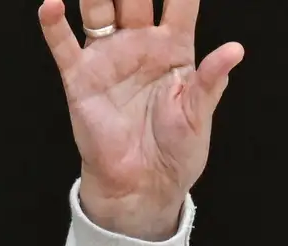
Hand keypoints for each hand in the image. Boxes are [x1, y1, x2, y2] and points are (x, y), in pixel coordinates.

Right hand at [39, 0, 243, 239]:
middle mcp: (140, 46)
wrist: (145, 186)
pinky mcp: (81, 78)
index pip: (180, 5)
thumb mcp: (199, 115)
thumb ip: (212, 79)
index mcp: (175, 50)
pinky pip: (64, 45)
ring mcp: (109, 58)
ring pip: (98, 10)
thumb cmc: (177, 152)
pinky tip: (51, 4)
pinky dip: (54, 24)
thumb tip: (235, 50)